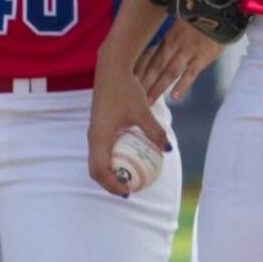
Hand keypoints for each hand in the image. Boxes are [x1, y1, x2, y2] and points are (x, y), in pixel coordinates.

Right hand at [87, 53, 168, 197]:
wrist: (112, 70)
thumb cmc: (125, 89)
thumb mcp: (142, 111)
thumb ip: (154, 131)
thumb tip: (168, 150)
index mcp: (99, 137)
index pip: (99, 169)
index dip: (111, 184)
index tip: (128, 191)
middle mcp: (94, 137)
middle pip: (95, 169)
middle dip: (109, 183)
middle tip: (128, 190)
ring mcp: (95, 133)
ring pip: (98, 161)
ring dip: (110, 173)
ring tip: (129, 179)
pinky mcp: (100, 127)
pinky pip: (103, 151)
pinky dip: (113, 161)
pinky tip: (131, 159)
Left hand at [131, 18, 223, 101]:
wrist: (222, 11)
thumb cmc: (202, 17)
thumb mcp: (182, 22)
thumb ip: (171, 35)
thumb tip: (156, 45)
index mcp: (169, 37)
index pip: (149, 55)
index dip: (138, 69)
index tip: (128, 82)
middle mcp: (176, 45)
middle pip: (156, 66)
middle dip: (144, 83)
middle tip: (134, 99)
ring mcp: (190, 52)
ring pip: (170, 72)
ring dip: (159, 88)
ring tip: (149, 102)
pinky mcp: (204, 57)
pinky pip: (192, 73)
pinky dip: (183, 85)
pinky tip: (174, 97)